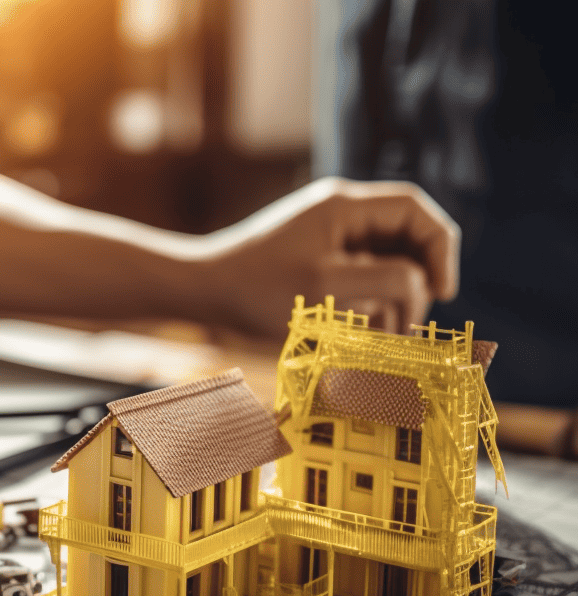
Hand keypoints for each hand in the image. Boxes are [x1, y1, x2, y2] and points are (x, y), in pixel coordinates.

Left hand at [200, 177, 459, 337]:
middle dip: (414, 283)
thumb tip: (420, 283)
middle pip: (404, 240)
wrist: (201, 292)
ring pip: (383, 265)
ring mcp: (327, 239)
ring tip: (382, 340)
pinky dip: (367, 306)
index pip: (416, 212)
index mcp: (345, 207)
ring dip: (392, 301)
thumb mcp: (325, 288)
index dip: (440, 249)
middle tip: (409, 328)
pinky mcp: (315, 263)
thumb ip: (383, 281)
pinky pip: (358, 280)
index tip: (443, 292)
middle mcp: (340, 216)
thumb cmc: (255, 290)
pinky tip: (358, 335)